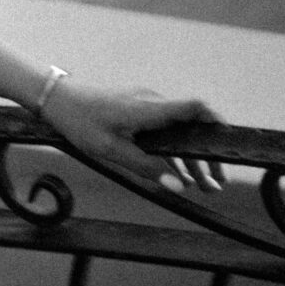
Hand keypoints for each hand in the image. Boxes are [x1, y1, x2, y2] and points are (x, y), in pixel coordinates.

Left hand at [39, 82, 225, 192]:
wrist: (55, 97)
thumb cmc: (80, 122)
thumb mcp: (111, 150)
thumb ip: (146, 167)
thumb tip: (177, 187)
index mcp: (150, 109)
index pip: (196, 108)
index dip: (217, 123)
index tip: (229, 145)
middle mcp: (153, 102)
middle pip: (191, 127)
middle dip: (206, 157)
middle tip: (216, 185)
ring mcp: (145, 104)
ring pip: (177, 132)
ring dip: (190, 158)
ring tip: (202, 186)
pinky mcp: (136, 109)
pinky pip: (163, 130)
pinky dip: (172, 150)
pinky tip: (178, 173)